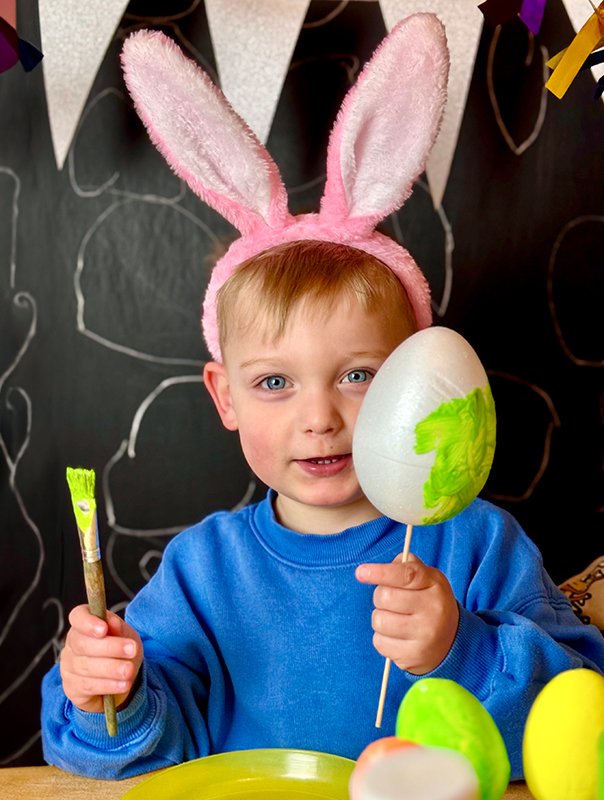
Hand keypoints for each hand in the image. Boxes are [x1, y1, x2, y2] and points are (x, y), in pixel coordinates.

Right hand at [60, 605, 143, 712]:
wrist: (118, 678)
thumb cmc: (120, 651)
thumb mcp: (126, 636)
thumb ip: (119, 629)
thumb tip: (113, 622)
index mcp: (83, 624)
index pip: (77, 617)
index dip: (88, 622)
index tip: (104, 628)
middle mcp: (71, 644)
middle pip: (83, 644)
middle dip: (110, 647)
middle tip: (132, 650)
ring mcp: (68, 667)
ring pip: (86, 667)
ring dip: (111, 669)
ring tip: (129, 670)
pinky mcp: (72, 688)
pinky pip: (88, 686)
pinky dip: (108, 685)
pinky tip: (123, 684)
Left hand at [355, 553, 458, 674]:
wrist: (450, 642)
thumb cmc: (429, 603)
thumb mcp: (427, 579)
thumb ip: (406, 566)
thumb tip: (381, 568)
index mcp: (436, 585)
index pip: (406, 575)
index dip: (381, 572)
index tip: (361, 572)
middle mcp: (433, 610)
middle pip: (385, 596)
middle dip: (380, 597)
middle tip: (391, 601)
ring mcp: (425, 635)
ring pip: (379, 620)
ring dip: (380, 618)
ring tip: (395, 620)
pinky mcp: (413, 656)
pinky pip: (379, 642)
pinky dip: (382, 638)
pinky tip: (397, 637)